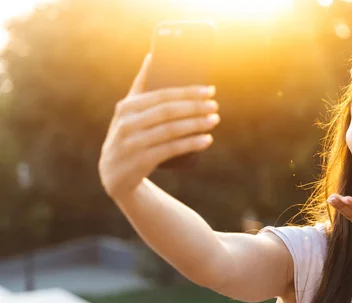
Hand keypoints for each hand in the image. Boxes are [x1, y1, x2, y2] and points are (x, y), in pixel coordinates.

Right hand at [98, 54, 219, 200]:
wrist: (114, 174)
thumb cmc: (129, 135)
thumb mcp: (129, 112)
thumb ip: (140, 87)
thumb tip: (152, 56)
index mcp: (126, 107)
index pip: (162, 95)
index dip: (188, 92)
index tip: (210, 89)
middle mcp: (126, 123)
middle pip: (168, 112)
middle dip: (195, 107)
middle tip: (214, 106)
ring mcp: (132, 144)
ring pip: (171, 130)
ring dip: (196, 124)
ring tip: (214, 120)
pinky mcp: (140, 162)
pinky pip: (171, 149)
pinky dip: (191, 143)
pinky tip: (206, 140)